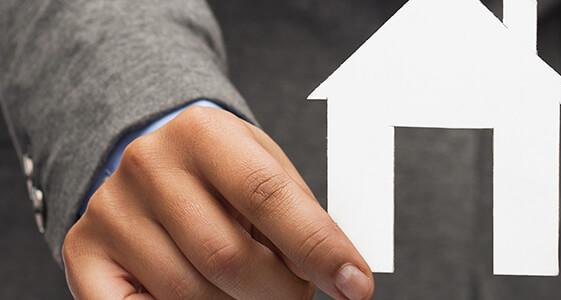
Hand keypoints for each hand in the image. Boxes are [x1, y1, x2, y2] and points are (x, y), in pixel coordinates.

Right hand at [63, 106, 373, 298]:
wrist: (153, 160)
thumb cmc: (227, 176)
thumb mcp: (269, 173)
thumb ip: (300, 219)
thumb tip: (340, 276)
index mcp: (204, 133)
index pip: (271, 198)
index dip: (320, 249)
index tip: (357, 287)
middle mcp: (148, 165)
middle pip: (229, 258)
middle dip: (280, 291)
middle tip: (298, 292)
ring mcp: (110, 211)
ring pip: (190, 294)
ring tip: (255, 291)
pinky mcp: (83, 252)